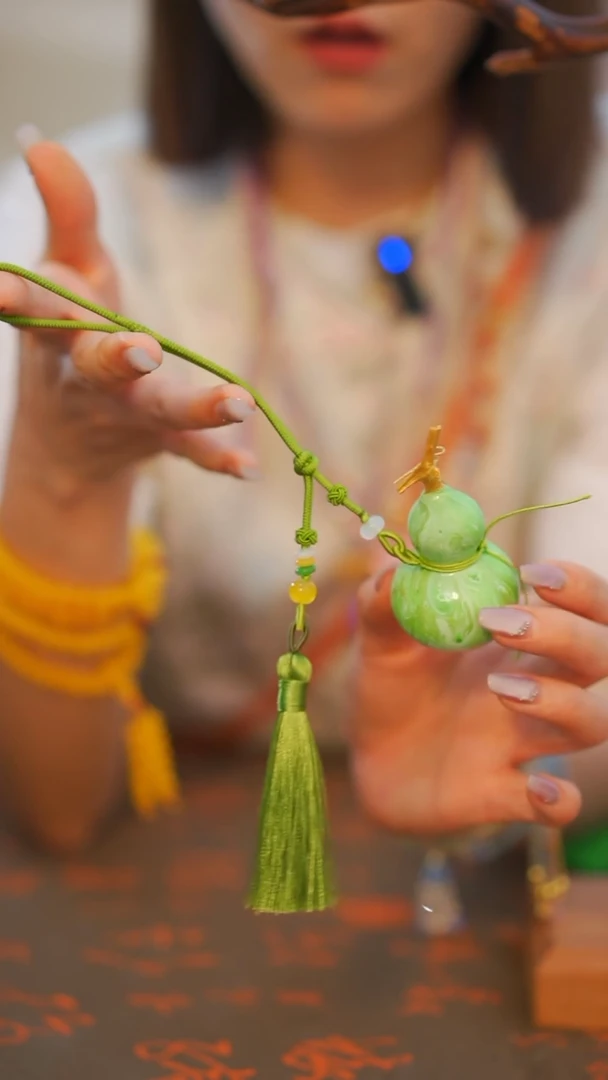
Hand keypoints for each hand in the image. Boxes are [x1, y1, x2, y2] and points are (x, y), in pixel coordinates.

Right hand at [0, 132, 256, 499]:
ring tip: (239, 402)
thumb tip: (39, 140)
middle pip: (100, 366)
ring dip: (197, 408)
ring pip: (160, 411)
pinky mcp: (161, 437)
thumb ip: (66, 213)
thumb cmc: (70, 334)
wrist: (65, 442)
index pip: (37, 309)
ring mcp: (127, 411)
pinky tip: (246, 468)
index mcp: (59, 330)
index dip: (18, 296)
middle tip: (142, 348)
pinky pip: (189, 451)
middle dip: (116, 357)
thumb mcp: (67, 274)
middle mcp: (89, 376)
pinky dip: (216, 458)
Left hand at [352, 561, 607, 833]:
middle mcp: (536, 689)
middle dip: (566, 634)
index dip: (579, 589)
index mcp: (517, 643)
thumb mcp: (378, 640)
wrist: (367, 762)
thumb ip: (383, 600)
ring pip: (592, 723)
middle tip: (501, 622)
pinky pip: (554, 806)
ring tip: (499, 688)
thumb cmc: (390, 688)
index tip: (534, 573)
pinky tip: (538, 789)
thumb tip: (399, 562)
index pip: (584, 608)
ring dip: (562, 701)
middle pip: (598, 656)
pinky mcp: (503, 796)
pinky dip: (558, 799)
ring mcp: (523, 744)